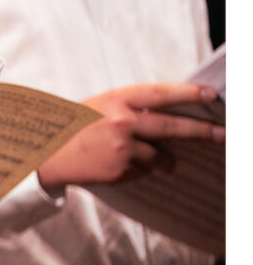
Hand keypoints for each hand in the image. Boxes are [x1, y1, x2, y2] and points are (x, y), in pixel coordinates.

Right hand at [37, 82, 222, 194]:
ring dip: (165, 161)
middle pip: (171, 127)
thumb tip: (165, 114)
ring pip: (161, 156)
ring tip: (163, 163)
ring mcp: (122, 146)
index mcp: (115, 100)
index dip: (187, 94)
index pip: (160, 94)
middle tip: (220, 134)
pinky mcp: (121, 168)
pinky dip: (139, 171)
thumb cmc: (69, 129)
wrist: (44, 155)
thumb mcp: (96, 107)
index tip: (210, 94)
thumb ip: (127, 109)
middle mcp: (121, 121)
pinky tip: (121, 167)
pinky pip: (143, 171)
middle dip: (200, 131)